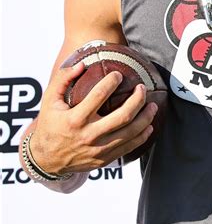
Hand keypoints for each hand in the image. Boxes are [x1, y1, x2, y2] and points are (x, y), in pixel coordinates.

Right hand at [29, 62, 158, 174]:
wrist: (46, 160)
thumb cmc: (50, 125)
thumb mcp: (49, 100)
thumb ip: (62, 79)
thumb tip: (82, 64)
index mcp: (75, 119)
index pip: (98, 96)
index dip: (111, 82)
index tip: (118, 75)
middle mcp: (88, 136)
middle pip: (122, 116)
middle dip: (137, 99)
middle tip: (142, 88)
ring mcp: (98, 150)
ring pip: (130, 133)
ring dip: (146, 118)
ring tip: (153, 105)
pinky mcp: (104, 160)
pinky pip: (129, 148)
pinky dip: (142, 136)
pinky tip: (149, 126)